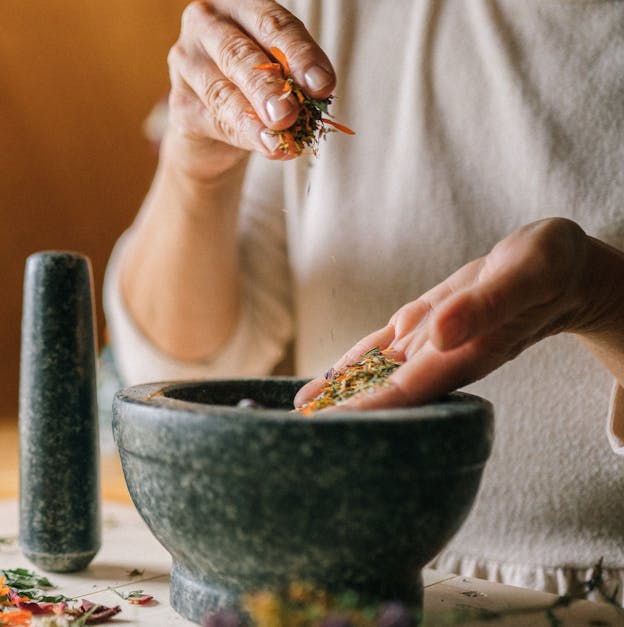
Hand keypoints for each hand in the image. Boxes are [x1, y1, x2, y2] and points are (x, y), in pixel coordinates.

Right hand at [164, 0, 335, 178]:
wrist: (216, 122)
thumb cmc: (257, 81)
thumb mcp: (282, 68)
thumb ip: (295, 74)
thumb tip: (314, 92)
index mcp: (238, 5)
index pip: (272, 24)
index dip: (298, 54)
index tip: (321, 85)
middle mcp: (205, 24)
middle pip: (238, 54)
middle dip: (267, 86)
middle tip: (288, 113)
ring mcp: (185, 61)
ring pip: (221, 90)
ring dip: (251, 117)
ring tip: (277, 138)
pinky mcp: (178, 101)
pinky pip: (212, 120)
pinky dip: (242, 135)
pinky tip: (264, 146)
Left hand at [294, 218, 613, 410]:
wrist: (566, 268)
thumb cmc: (554, 267)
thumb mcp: (527, 274)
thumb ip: (486, 305)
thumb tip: (437, 334)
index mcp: (465, 352)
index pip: (407, 391)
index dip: (367, 410)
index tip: (328, 426)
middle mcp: (444, 355)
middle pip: (385, 390)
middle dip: (345, 409)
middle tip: (297, 428)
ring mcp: (434, 340)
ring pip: (378, 370)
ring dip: (342, 388)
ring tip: (302, 405)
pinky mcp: (429, 321)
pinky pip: (386, 347)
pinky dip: (357, 360)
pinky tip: (330, 375)